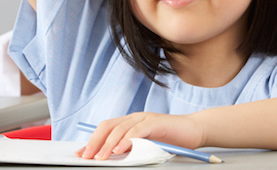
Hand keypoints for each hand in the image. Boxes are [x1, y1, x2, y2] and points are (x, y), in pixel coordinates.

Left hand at [76, 113, 205, 159]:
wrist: (194, 130)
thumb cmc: (171, 139)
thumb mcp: (147, 145)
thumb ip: (131, 148)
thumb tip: (112, 158)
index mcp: (130, 122)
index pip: (105, 128)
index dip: (92, 140)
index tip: (81, 154)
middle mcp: (134, 118)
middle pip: (108, 127)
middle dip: (95, 142)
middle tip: (87, 156)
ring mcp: (144, 118)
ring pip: (120, 129)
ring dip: (108, 144)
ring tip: (101, 157)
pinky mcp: (155, 122)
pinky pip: (137, 130)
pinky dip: (127, 140)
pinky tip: (120, 149)